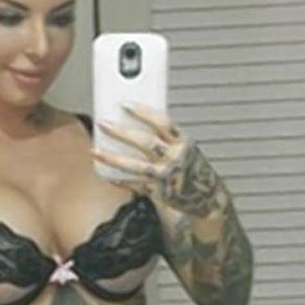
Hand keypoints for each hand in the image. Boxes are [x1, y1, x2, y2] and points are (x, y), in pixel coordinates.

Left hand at [94, 105, 219, 216]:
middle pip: (145, 142)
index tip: (125, 105)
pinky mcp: (159, 193)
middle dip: (121, 132)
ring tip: (96, 151)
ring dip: (113, 158)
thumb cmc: (194, 171)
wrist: (208, 199)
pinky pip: (135, 185)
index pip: (162, 122)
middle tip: (103, 124)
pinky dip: (121, 180)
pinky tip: (109, 175)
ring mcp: (166, 177)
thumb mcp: (186, 148)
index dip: (143, 112)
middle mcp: (175, 158)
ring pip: (135, 165)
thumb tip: (136, 124)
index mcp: (183, 143)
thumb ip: (166, 138)